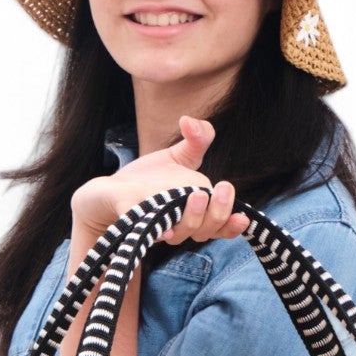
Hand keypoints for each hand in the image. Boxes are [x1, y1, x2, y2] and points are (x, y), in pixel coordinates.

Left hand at [70, 114, 248, 251]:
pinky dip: (158, 232)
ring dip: (192, 218)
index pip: (221, 225)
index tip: (243, 217)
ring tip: (194, 194)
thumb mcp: (177, 156)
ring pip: (181, 234)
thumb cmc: (150, 178)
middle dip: (216, 214)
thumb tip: (190, 121)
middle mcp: (180, 224)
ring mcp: (158, 226)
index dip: (232, 225)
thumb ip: (197, 139)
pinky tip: (164, 230)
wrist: (112, 188)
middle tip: (216, 190)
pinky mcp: (134, 223)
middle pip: (205, 230)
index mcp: (197, 211)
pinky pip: (147, 232)